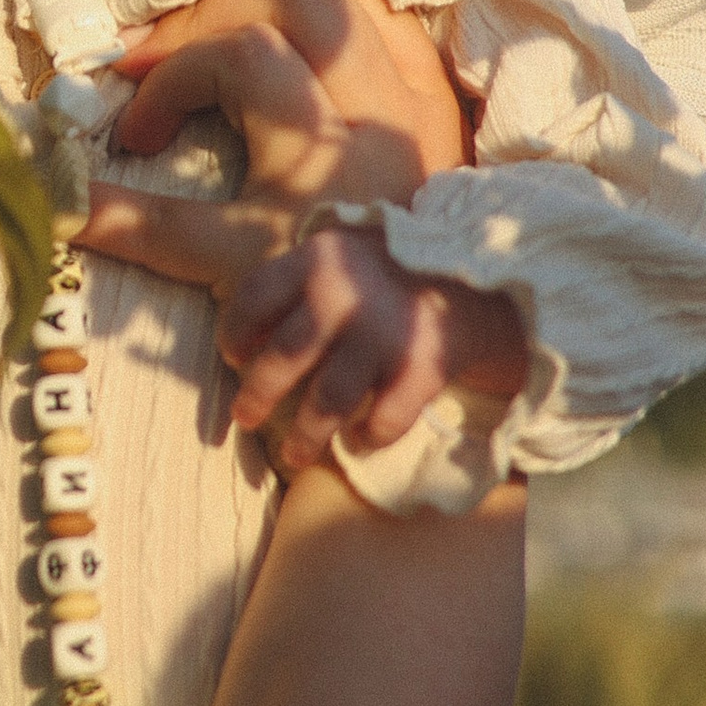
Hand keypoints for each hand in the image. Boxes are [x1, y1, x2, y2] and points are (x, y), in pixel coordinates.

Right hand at [84, 0, 520, 466]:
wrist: (424, 343)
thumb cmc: (328, 304)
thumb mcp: (230, 264)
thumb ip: (144, 225)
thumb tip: (58, 199)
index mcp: (328, 135)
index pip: (239, 54)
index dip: (171, 78)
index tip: (136, 136)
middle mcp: (380, 103)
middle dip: (223, 11)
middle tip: (169, 56)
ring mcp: (414, 104)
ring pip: (352, 5)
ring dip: (279, 14)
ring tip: (221, 46)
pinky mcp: (433, 114)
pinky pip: (388, 34)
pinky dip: (330, 36)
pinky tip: (292, 61)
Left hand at [104, 208, 523, 471]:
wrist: (471, 274)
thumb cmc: (379, 271)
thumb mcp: (331, 253)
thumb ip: (287, 284)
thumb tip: (234, 348)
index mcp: (315, 258)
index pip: (254, 296)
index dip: (234, 332)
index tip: (233, 357)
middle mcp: (344, 295)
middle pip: (283, 356)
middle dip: (257, 396)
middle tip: (244, 417)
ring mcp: (384, 332)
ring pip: (328, 400)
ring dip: (305, 435)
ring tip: (294, 452)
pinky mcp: (422, 366)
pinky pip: (385, 418)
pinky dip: (369, 434)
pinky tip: (361, 436)